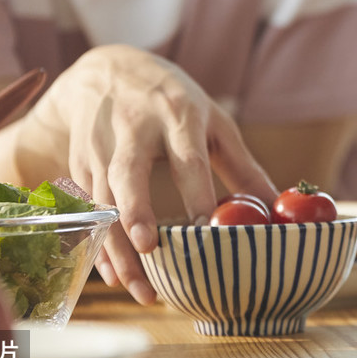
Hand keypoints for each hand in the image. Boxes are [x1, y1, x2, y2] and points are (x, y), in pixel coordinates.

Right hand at [25, 45, 276, 303]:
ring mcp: (101, 148)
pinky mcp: (80, 164)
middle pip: (129, 172)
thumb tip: (277, 208)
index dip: (196, 193)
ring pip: (103, 200)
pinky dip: (99, 243)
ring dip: (117, 246)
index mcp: (177, 116)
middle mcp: (134, 130)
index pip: (187, 157)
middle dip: (137, 210)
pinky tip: (114, 275)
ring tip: (140, 287)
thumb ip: (242, 165)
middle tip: (151, 247)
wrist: (107, 70)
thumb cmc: (174, 101)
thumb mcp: (212, 120)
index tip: (206, 228)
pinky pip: (88, 210)